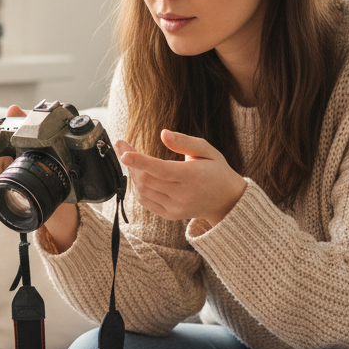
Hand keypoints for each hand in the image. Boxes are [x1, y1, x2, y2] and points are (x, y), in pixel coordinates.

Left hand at [116, 130, 246, 227]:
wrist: (227, 201)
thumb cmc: (216, 170)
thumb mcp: (207, 150)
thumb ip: (185, 142)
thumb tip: (163, 134)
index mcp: (192, 177)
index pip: (160, 170)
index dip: (140, 161)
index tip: (124, 152)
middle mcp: (183, 195)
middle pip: (147, 180)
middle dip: (130, 162)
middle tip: (121, 146)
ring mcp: (176, 208)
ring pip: (143, 191)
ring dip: (132, 173)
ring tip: (130, 158)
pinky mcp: (170, 215)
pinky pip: (146, 202)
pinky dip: (137, 188)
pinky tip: (138, 175)